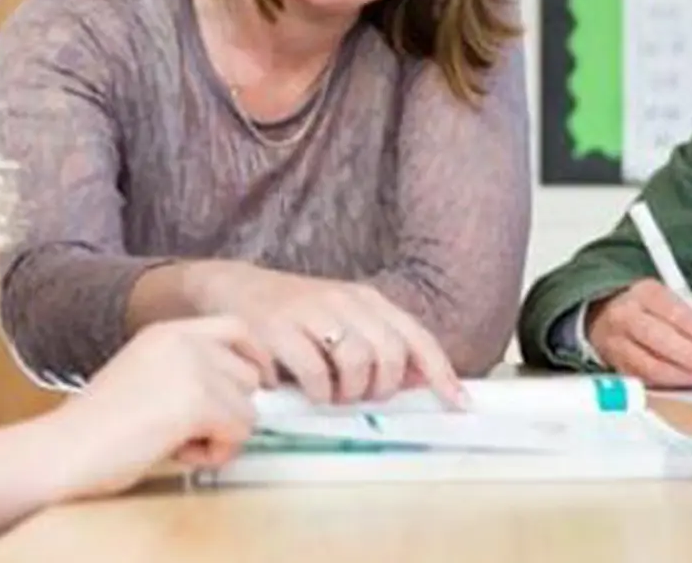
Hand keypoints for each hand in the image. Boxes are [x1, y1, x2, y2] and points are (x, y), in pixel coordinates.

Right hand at [50, 316, 274, 498]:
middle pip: (248, 375)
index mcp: (167, 331)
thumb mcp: (147, 378)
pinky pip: (239, 432)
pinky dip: (215, 453)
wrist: (64, 448)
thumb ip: (189, 373)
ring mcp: (192, 367)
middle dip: (229, 411)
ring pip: (248, 409)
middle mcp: (184, 340)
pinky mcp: (197, 400)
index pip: (236, 327)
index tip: (262, 384)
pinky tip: (178, 453)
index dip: (255, 357)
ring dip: (220, 436)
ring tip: (176, 442)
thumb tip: (239, 393)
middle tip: (187, 432)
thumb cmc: (97, 429)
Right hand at [188, 262, 465, 408]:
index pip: (416, 337)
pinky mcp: (278, 329)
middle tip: (361, 397)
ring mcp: (311, 312)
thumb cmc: (295, 313)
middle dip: (382, 387)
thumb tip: (424, 379)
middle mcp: (344, 301)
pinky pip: (315, 374)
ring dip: (348, 392)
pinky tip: (305, 391)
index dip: (441, 372)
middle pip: (390, 354)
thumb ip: (381, 345)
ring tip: (332, 395)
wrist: (232, 288)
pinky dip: (316, 393)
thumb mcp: (343, 321)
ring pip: (356, 363)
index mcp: (367, 299)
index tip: (458, 403)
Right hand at [583, 279, 691, 388]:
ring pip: (649, 365)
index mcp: (646, 293)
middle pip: (658, 338)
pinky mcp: (616, 368)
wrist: (611, 314)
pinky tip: (683, 380)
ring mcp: (616, 344)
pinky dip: (668, 384)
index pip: (674, 312)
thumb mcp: (687, 303)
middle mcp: (626, 316)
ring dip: (682, 375)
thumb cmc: (654, 310)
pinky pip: (644, 381)